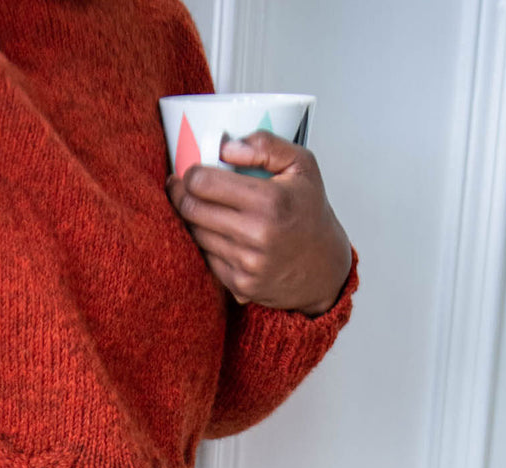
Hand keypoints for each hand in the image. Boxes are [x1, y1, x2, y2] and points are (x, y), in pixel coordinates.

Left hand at [165, 131, 352, 315]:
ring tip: (205, 208)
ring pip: (195, 234)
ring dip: (193, 220)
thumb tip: (225, 148)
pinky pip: (205, 258)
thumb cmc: (310, 211)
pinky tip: (220, 234)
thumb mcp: (301, 164)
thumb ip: (265, 145)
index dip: (190, 175)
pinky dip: (207, 244)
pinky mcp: (239, 285)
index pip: (202, 183)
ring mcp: (246, 264)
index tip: (190, 173)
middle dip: (181, 195)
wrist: (324, 267)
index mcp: (270, 201)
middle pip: (191, 210)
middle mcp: (257, 235)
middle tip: (181, 187)